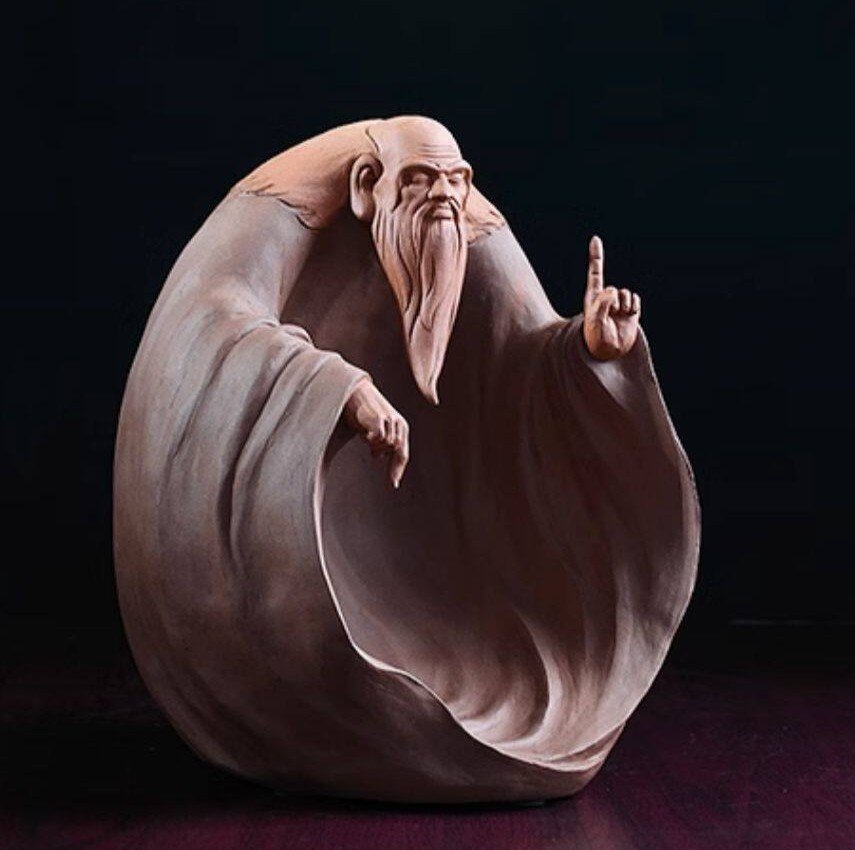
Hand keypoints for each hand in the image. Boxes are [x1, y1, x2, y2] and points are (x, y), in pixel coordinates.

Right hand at [343, 378, 409, 488]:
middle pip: (394, 451)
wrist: (354, 391)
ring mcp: (391, 421)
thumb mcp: (376, 428)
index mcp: (401, 427)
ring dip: (373, 444)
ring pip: (384, 446)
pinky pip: (378, 438)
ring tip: (365, 433)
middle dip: (381, 452)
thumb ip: (380, 441)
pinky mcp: (380, 419)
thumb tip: (379, 457)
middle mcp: (399, 424)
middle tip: (371, 450)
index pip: (402, 454)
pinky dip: (371, 439)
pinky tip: (364, 432)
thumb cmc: (363, 410)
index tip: (393, 484)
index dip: (397, 469)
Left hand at [582, 235, 640, 359]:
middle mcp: (606, 299)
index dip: (596, 255)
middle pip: (613, 288)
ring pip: (626, 293)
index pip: (595, 273)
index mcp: (592, 298)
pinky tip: (629, 315)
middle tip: (607, 318)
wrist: (608, 353)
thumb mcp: (593, 320)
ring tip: (618, 318)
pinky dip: (634, 306)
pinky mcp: (631, 312)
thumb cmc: (594, 339)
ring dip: (623, 305)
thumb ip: (602, 303)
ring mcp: (619, 305)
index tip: (595, 238)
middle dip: (612, 302)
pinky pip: (635, 300)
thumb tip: (613, 292)